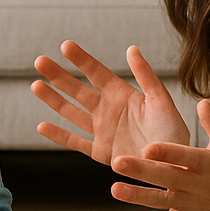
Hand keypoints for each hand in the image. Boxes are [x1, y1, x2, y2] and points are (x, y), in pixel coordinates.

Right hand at [31, 41, 189, 165]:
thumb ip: (146, 76)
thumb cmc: (173, 132)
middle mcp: (108, 110)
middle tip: (39, 61)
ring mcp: (101, 131)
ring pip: (71, 112)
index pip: (96, 73)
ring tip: (35, 85)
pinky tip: (41, 126)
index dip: (81, 59)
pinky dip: (58, 135)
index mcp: (122, 95)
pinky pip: (75, 142)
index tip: (65, 45)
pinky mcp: (99, 152)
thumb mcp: (161, 100)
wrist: (174, 164)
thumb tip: (131, 48)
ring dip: (53, 100)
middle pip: (77, 90)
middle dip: (58, 76)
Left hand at [108, 100, 209, 210]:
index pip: (185, 156)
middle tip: (117, 162)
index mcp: (207, 163)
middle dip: (142, 170)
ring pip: (160, 200)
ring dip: (137, 195)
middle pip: (167, 176)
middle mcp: (197, 184)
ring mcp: (189, 204)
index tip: (147, 147)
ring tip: (115, 189)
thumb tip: (202, 101)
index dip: (168, 152)